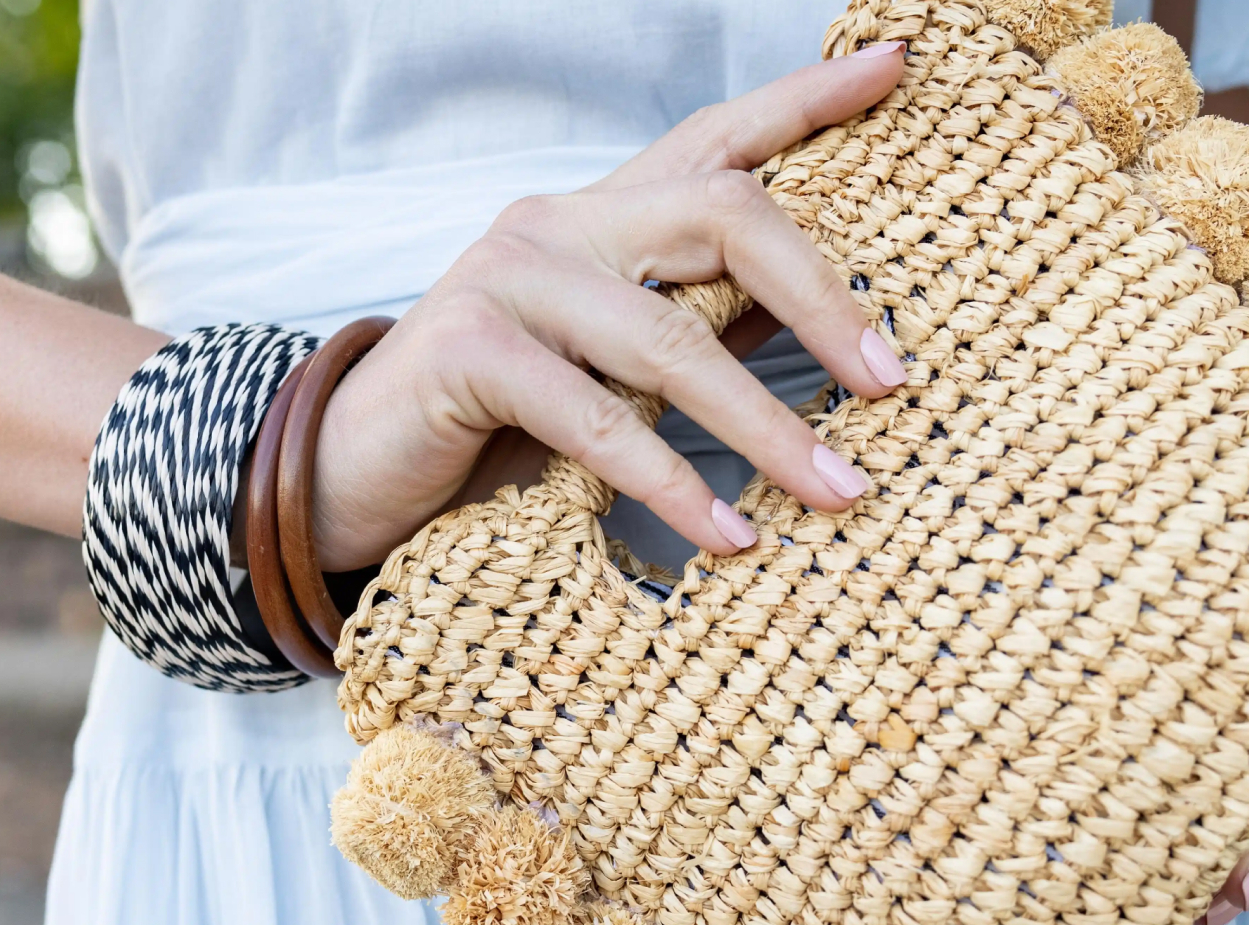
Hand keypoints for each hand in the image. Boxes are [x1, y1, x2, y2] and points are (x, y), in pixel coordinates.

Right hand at [308, 43, 912, 569]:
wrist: (351, 477)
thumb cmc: (497, 431)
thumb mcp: (616, 374)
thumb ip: (701, 329)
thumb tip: (833, 325)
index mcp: (601, 215)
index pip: (719, 139)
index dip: (808, 99)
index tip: (897, 63)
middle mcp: (558, 221)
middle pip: (722, 213)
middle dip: (822, 296)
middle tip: (892, 381)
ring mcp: (508, 275)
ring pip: (670, 337)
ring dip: (766, 427)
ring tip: (837, 491)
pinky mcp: (469, 348)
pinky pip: (597, 417)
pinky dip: (671, 484)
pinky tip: (725, 537)